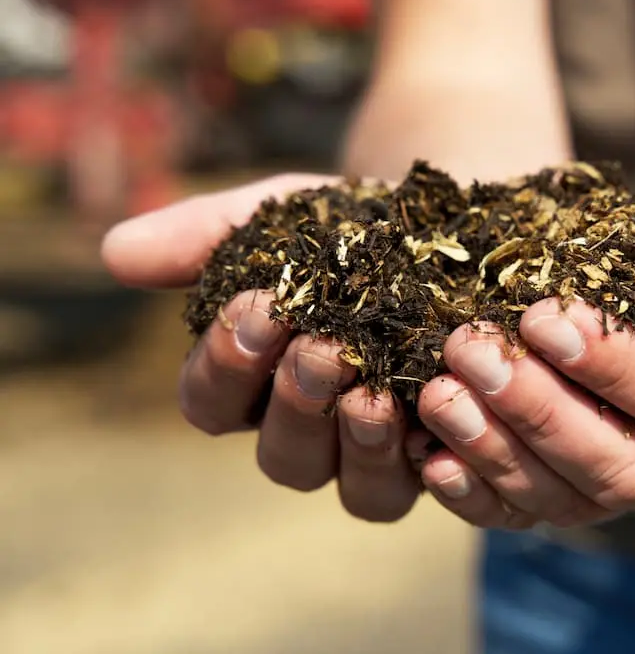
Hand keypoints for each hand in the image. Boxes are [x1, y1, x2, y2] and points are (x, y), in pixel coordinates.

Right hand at [101, 175, 421, 521]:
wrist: (445, 230)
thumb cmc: (346, 230)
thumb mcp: (279, 218)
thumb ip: (201, 235)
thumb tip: (114, 253)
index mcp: (253, 385)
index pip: (210, 403)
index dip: (224, 365)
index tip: (255, 307)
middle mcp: (310, 433)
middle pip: (283, 457)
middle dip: (297, 403)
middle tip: (322, 347)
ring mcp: (375, 454)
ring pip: (356, 491)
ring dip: (359, 445)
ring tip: (375, 393)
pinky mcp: (436, 456)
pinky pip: (422, 484)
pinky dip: (425, 460)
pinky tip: (434, 413)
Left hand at [411, 191, 634, 527]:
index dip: (615, 370)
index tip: (544, 318)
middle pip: (621, 466)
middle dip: (539, 411)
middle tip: (473, 351)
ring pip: (570, 497)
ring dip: (497, 450)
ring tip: (440, 394)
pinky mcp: (579, 493)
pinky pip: (531, 514)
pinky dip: (480, 495)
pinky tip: (431, 458)